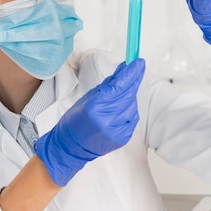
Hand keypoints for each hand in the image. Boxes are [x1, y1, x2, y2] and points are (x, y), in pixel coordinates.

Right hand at [34, 59, 145, 185]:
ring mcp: (116, 131)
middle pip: (128, 95)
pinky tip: (121, 109)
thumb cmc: (75, 121)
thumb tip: (123, 70)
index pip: (119, 86)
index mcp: (95, 107)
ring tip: (120, 96)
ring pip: (132, 107)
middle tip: (137, 69)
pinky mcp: (122, 138)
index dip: (131, 74)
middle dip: (133, 81)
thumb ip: (107, 85)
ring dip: (129, 97)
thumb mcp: (88, 98)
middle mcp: (107, 120)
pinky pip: (132, 119)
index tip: (138, 63)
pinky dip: (129, 111)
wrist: (71, 147)